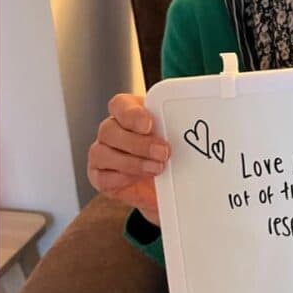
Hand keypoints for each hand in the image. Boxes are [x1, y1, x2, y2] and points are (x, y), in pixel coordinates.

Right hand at [86, 93, 170, 225]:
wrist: (167, 186)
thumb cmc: (170, 155)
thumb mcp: (176, 138)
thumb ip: (177, 128)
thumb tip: (192, 125)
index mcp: (129, 113)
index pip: (120, 105)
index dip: (132, 114)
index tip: (149, 125)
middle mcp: (112, 131)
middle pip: (109, 130)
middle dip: (138, 143)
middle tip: (163, 152)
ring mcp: (102, 154)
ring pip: (101, 153)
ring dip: (132, 162)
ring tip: (157, 168)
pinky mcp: (100, 177)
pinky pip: (102, 177)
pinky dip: (122, 178)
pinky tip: (139, 179)